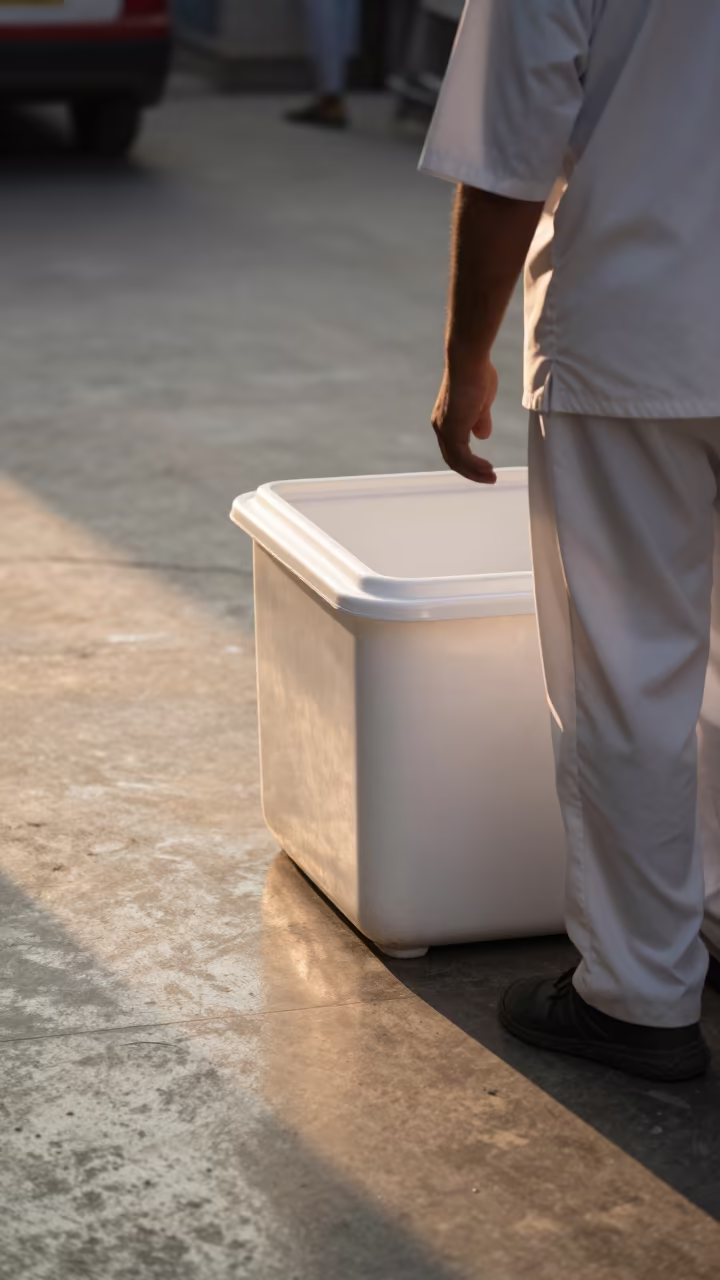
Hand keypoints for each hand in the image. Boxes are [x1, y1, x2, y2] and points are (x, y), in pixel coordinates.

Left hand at [431, 360, 497, 483]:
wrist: (469, 361)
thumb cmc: (476, 374)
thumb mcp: (482, 402)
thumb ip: (480, 420)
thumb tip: (482, 435)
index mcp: (446, 420)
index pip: (454, 448)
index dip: (469, 461)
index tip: (485, 467)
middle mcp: (441, 427)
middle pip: (453, 459)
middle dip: (471, 471)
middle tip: (489, 477)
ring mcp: (445, 429)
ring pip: (457, 461)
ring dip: (475, 472)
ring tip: (491, 477)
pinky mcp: (452, 430)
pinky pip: (462, 457)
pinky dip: (474, 466)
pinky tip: (487, 469)